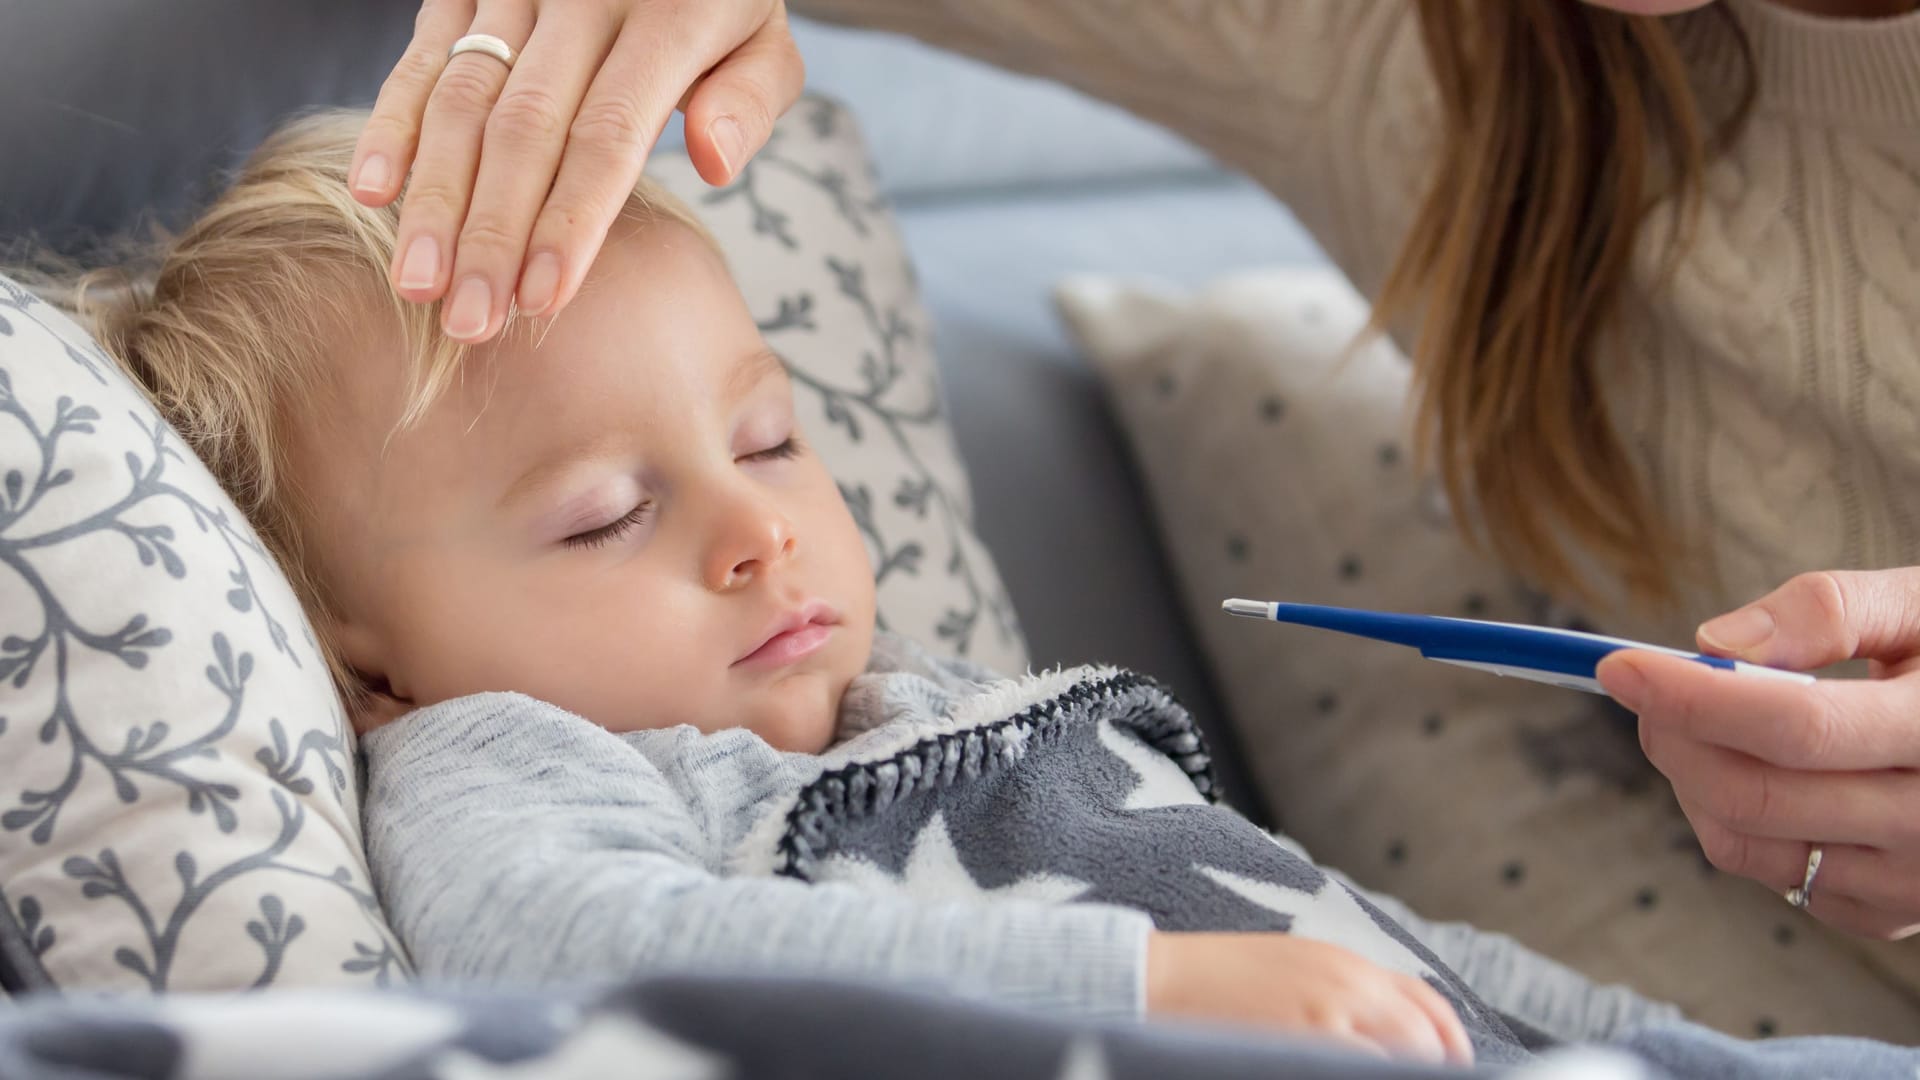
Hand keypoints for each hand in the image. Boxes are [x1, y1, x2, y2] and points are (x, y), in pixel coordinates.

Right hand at [351, 0, 804, 343]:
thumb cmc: (721, 6)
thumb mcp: (765, 41)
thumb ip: (751, 98)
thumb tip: (715, 162)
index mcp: (668, 16)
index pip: (610, 134)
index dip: (571, 220)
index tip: (543, 301)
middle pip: (524, 129)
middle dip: (491, 234)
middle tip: (469, 322)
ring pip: (462, 99)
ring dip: (434, 197)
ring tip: (417, 284)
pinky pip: (422, 58)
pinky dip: (390, 124)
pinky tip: (372, 192)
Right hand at [1145, 931, 1472, 1065]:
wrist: (1162, 978)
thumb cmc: (1220, 980)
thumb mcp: (1296, 967)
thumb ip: (1347, 992)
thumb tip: (1390, 1034)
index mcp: (1349, 965)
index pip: (1431, 1007)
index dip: (1450, 1048)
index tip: (1452, 1071)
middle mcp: (1349, 985)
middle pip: (1425, 1041)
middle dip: (1432, 1072)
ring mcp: (1327, 1019)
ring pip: (1400, 1061)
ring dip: (1400, 1074)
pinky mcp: (1302, 1044)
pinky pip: (1360, 1070)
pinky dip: (1368, 1075)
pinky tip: (1350, 1079)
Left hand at [1597, 568, 1919, 939]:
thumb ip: (1826, 611)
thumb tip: (1718, 643)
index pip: (1799, 727)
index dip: (1696, 696)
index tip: (1619, 666)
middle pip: (1755, 793)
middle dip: (1675, 733)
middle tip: (1649, 684)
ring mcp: (1914, 882)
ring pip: (1744, 844)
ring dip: (1690, 778)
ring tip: (1700, 720)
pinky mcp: (1887, 915)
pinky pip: (1769, 874)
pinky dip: (1730, 820)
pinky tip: (1753, 769)